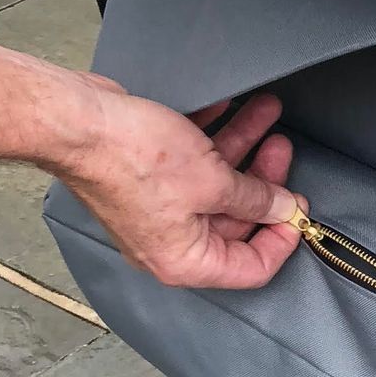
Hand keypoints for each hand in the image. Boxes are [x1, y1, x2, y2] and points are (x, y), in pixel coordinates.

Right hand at [0, 13, 302, 290]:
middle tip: (283, 149)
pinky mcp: (148, 179)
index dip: (282, 239)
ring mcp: (158, 210)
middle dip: (264, 180)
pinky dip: (213, 138)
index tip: (299, 208)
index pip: (250, 269)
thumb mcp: (212, 180)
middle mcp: (170, 243)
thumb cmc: (133, 158)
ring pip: (216, 186)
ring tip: (266, 114)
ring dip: (244, 149)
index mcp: (186, 261)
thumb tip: (284, 208)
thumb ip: (255, 197)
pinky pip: (192, 164)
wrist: (77, 123)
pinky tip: (231, 107)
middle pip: (236, 221)